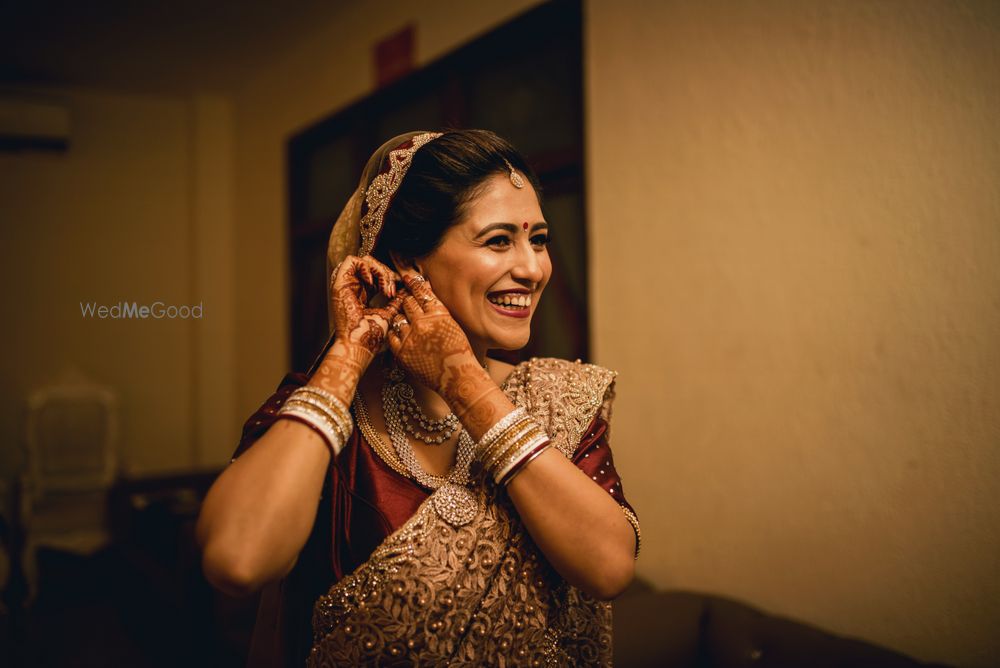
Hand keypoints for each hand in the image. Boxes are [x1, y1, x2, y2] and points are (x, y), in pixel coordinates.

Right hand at [330, 256, 402, 365]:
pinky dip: (366, 267)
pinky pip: (351, 261)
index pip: (377, 274)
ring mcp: (346, 284)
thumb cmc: (371, 335)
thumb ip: (396, 300)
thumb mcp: (389, 313)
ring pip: (364, 260)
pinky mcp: (340, 283)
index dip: (390, 276)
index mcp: (363, 294)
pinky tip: (372, 282)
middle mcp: (354, 287)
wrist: (359, 345)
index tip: (401, 288)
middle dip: (387, 273)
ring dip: (379, 270)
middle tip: (393, 291)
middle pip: (372, 264)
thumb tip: (407, 289)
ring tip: (385, 289)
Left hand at [386, 273, 491, 411]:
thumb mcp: (452, 324)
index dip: (413, 283)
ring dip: (401, 317)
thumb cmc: (459, 351)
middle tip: (407, 302)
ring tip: (407, 322)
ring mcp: (410, 338)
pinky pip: (391, 335)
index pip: (421, 291)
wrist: (457, 376)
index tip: (408, 279)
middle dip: (407, 301)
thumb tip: (425, 295)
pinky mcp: (402, 352)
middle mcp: (422, 323)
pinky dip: (395, 332)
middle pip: (407, 302)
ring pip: (398, 317)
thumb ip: (437, 310)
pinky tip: (402, 334)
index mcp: (438, 314)